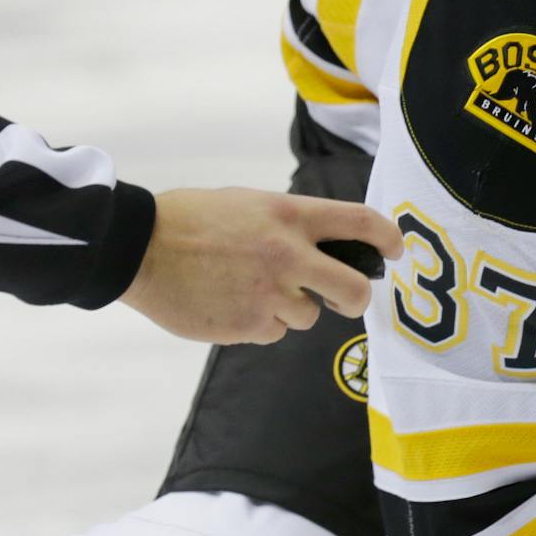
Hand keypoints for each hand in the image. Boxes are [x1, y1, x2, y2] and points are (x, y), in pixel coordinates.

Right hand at [120, 188, 401, 344]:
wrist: (139, 248)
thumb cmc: (193, 220)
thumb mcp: (251, 204)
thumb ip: (292, 226)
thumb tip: (326, 247)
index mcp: (290, 216)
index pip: (360, 222)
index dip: (389, 238)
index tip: (397, 250)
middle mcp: (289, 256)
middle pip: (355, 291)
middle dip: (357, 300)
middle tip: (347, 300)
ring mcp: (270, 294)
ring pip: (307, 316)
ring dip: (288, 308)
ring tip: (248, 288)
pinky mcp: (249, 326)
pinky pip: (273, 332)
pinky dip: (258, 323)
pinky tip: (229, 303)